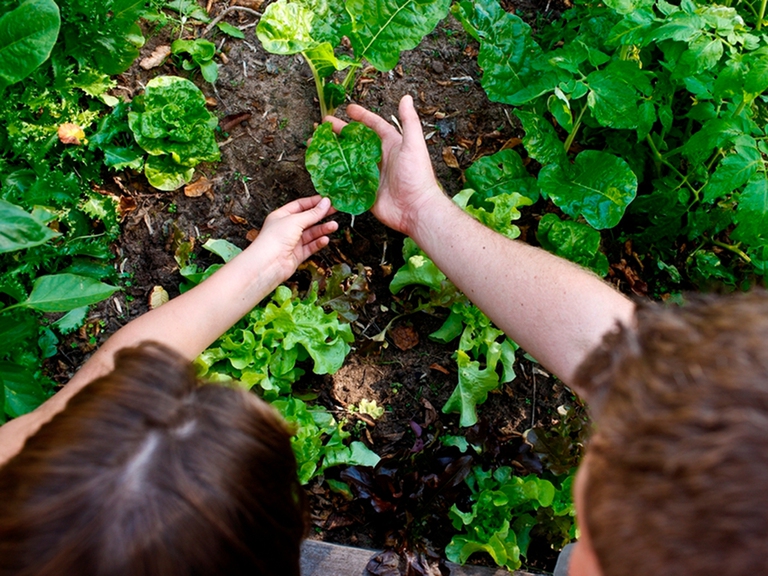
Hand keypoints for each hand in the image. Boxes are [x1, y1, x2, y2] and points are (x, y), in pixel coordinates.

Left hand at [247, 195, 337, 282]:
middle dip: (321, 215)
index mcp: (281, 216)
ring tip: (334, 226)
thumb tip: (325, 203)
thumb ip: (312, 213)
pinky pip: (310, 247)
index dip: (313, 202)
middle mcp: (286, 228)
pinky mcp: (297, 255)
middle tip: (334, 210)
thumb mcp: (295, 220)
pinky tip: (325, 239)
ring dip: (322, 229)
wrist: (268, 264)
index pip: (299, 206)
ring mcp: (292, 242)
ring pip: (311, 234)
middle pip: (307, 219)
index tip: (326, 200)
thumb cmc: (274, 239)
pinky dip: (318, 243)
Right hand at [325, 95, 443, 235]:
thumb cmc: (418, 176)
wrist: (416, 209)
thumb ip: (409, 121)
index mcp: (390, 145)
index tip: (348, 109)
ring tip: (316, 145)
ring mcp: (371, 175)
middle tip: (322, 125)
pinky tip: (321, 170)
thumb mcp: (414, 145)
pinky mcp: (365, 191)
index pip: (373, 126)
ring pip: (348, 160)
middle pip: (355, 141)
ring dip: (333, 152)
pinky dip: (335, 176)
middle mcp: (379, 158)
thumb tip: (407, 98)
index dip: (361, 116)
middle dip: (339, 132)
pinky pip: (346, 181)